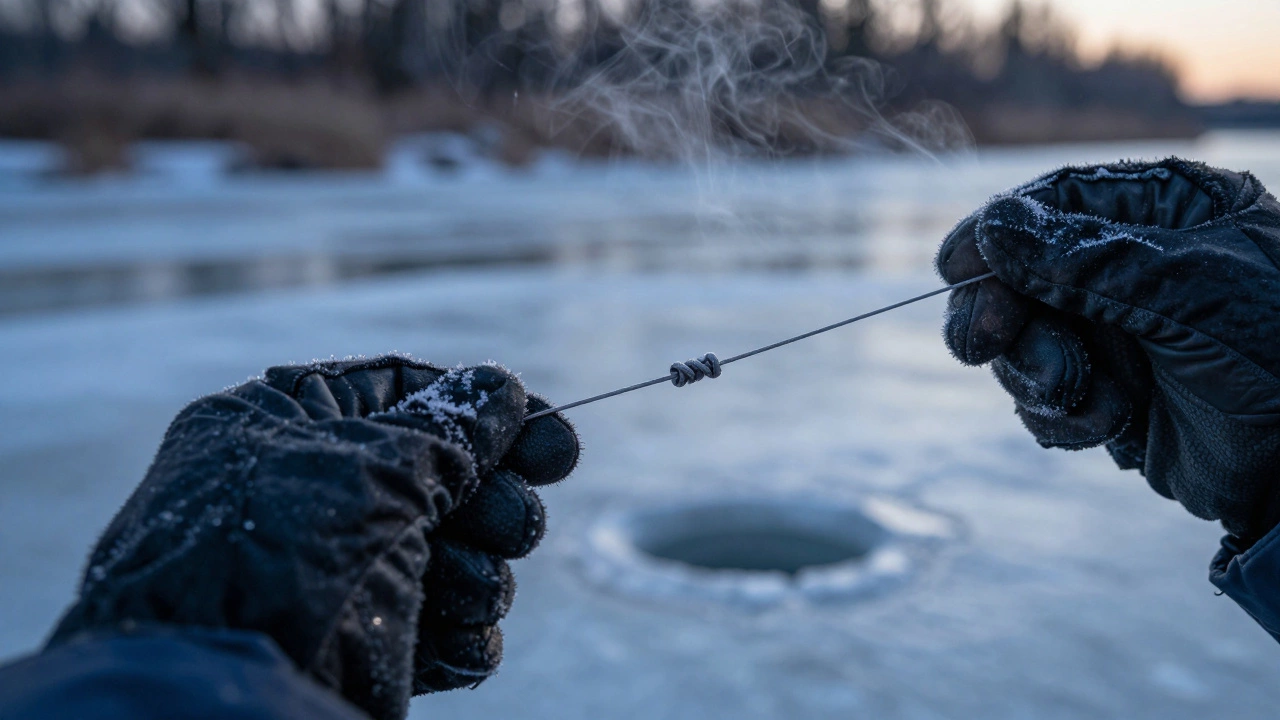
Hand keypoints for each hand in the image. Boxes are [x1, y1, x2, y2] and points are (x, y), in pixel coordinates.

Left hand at [47, 355, 578, 719]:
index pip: (403, 390)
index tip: (557, 442)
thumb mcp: (374, 471)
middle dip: (492, 503)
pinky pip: (446, 624)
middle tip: (513, 527)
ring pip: (455, 552)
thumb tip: (499, 389)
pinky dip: (462, 635)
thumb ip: (451, 426)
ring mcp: (338, 572)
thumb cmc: (282, 562)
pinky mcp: (363, 644)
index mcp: (284, 424)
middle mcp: (311, 493)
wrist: (226, 699)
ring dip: (477, 573)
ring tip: (457, 590)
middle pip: (442, 474)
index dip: (485, 410)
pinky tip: (451, 640)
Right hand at [937, 158, 1279, 541]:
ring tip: (1090, 399)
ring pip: (1020, 344)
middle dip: (1000, 315)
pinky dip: (1062, 419)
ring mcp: (1116, 335)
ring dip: (1039, 376)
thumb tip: (994, 225)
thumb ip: (1089, 259)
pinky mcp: (1108, 396)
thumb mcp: (1194, 293)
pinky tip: (1111, 427)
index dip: (997, 233)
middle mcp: (1130, 270)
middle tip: (984, 344)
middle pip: (1017, 275)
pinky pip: (1042, 401)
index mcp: (1165, 215)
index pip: (1054, 203)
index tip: (954, 266)